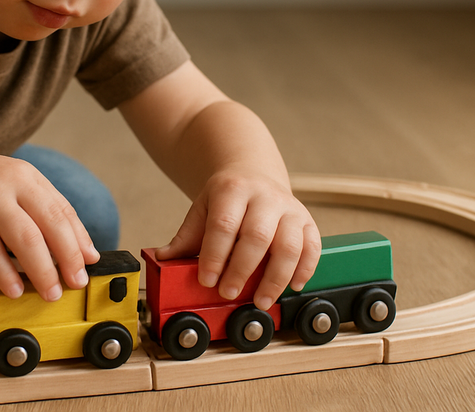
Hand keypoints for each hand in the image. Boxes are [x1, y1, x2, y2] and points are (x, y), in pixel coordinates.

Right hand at [0, 149, 99, 302]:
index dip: (79, 238)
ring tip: (50, 293)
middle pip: (50, 224)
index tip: (90, 263)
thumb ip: (38, 210)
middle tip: (77, 283)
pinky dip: (5, 274)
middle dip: (68, 257)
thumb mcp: (9, 186)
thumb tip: (73, 247)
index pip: (62, 209)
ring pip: (25, 240)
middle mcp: (10, 183)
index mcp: (26, 176)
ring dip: (42, 271)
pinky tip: (14, 291)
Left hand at [155, 167, 320, 309]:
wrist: (253, 174)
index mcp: (233, 189)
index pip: (224, 224)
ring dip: (275, 278)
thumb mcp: (202, 209)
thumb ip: (185, 238)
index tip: (207, 280)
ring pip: (289, 245)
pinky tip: (292, 286)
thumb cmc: (226, 199)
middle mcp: (265, 196)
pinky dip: (305, 270)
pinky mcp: (307, 220)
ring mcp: (289, 208)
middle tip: (229, 293)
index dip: (215, 255)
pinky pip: (313, 247)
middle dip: (242, 270)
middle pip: (257, 236)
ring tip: (260, 300)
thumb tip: (161, 260)